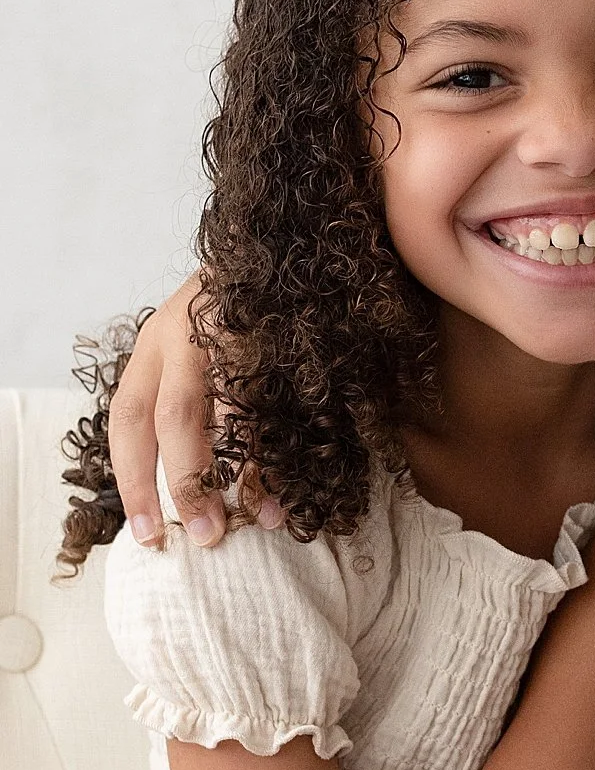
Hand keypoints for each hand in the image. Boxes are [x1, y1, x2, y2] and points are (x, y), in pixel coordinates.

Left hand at [108, 278, 261, 549]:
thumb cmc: (248, 303)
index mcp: (158, 341)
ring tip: (253, 520)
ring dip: (234, 473)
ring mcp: (232, 327)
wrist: (292, 234)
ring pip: (222, 411)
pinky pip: (273, 400)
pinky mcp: (275, 328)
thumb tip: (188, 483)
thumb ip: (189, 393)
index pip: (128, 418)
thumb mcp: (201, 339)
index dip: (132, 480)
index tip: (145, 533)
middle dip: (182, 484)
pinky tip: (286, 483)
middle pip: (170, 418)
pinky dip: (277, 448)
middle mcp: (184, 332)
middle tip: (201, 535)